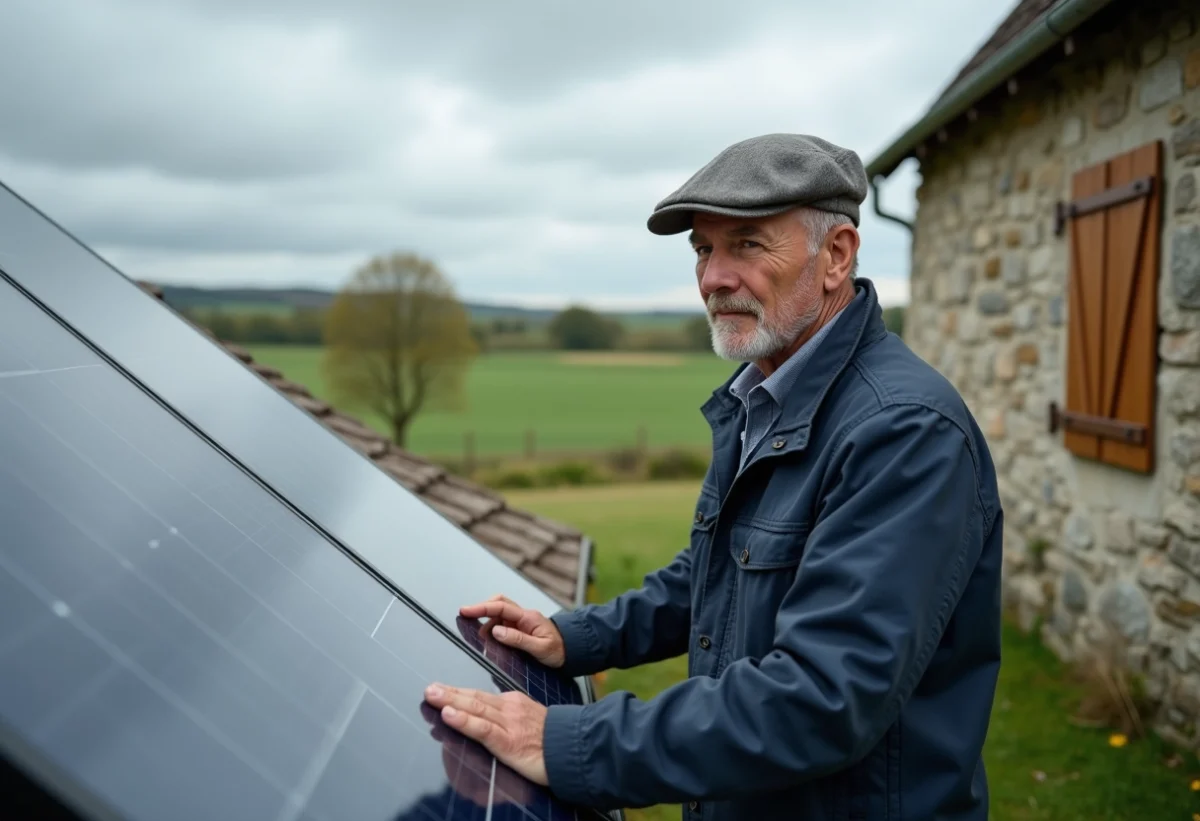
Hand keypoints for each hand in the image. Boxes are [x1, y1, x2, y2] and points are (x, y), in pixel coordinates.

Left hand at [424, 682, 548, 786]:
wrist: (576, 748)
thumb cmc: (555, 740)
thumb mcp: (531, 721)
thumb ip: (511, 719)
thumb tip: (491, 721)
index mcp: (513, 703)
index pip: (480, 696)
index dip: (459, 693)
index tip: (442, 690)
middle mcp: (508, 709)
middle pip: (474, 698)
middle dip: (450, 692)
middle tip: (430, 688)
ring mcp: (508, 723)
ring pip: (474, 708)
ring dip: (450, 700)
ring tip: (432, 695)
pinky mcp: (508, 741)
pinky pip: (482, 728)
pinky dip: (463, 720)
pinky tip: (448, 715)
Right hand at [459, 595, 565, 667]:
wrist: (573, 651)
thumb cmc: (559, 650)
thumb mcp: (540, 648)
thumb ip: (518, 640)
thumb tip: (496, 631)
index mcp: (528, 618)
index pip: (501, 608)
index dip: (481, 608)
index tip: (465, 610)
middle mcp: (523, 616)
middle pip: (498, 604)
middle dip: (482, 609)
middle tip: (466, 616)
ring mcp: (522, 622)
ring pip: (499, 615)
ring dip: (487, 623)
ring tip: (480, 639)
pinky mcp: (521, 629)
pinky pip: (503, 625)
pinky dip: (493, 631)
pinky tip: (491, 642)